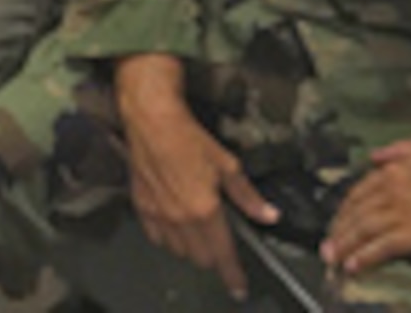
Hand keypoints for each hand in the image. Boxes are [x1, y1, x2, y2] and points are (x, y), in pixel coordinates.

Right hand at [117, 63, 275, 300]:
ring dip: (190, 248)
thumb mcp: (228, 165)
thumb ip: (247, 196)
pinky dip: (167, 237)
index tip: (239, 289)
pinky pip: (156, 236)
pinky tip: (173, 224)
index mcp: (206, 210)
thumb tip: (270, 216)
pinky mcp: (141, 205)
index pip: (223, 254)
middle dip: (213, 257)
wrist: (151, 120)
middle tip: (219, 243)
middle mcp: (181, 219)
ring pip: (177, 250)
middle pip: (199, 258)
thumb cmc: (193, 138)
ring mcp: (158, 214)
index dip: (233, 275)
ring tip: (197, 233)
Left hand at [323, 140, 410, 274]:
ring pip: (364, 229)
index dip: (345, 210)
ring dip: (344, 245)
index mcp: (394, 171)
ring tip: (332, 259)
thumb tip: (374, 157)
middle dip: (338, 231)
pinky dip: (365, 256)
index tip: (337, 224)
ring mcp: (403, 213)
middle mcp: (392, 190)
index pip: (358, 192)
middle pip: (356, 212)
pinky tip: (353, 266)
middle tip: (326, 248)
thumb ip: (400, 150)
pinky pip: (383, 246)